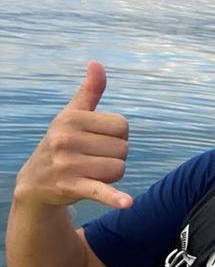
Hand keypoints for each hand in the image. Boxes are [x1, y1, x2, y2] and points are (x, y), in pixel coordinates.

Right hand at [14, 61, 131, 208]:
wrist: (35, 182)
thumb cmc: (62, 143)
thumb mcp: (72, 115)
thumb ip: (89, 91)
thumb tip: (97, 63)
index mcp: (72, 119)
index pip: (123, 126)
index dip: (117, 136)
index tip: (98, 141)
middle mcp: (67, 139)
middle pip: (123, 148)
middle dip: (114, 156)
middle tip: (92, 159)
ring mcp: (68, 164)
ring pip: (118, 168)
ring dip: (112, 175)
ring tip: (90, 172)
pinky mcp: (71, 187)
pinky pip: (100, 191)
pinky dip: (113, 197)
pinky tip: (126, 202)